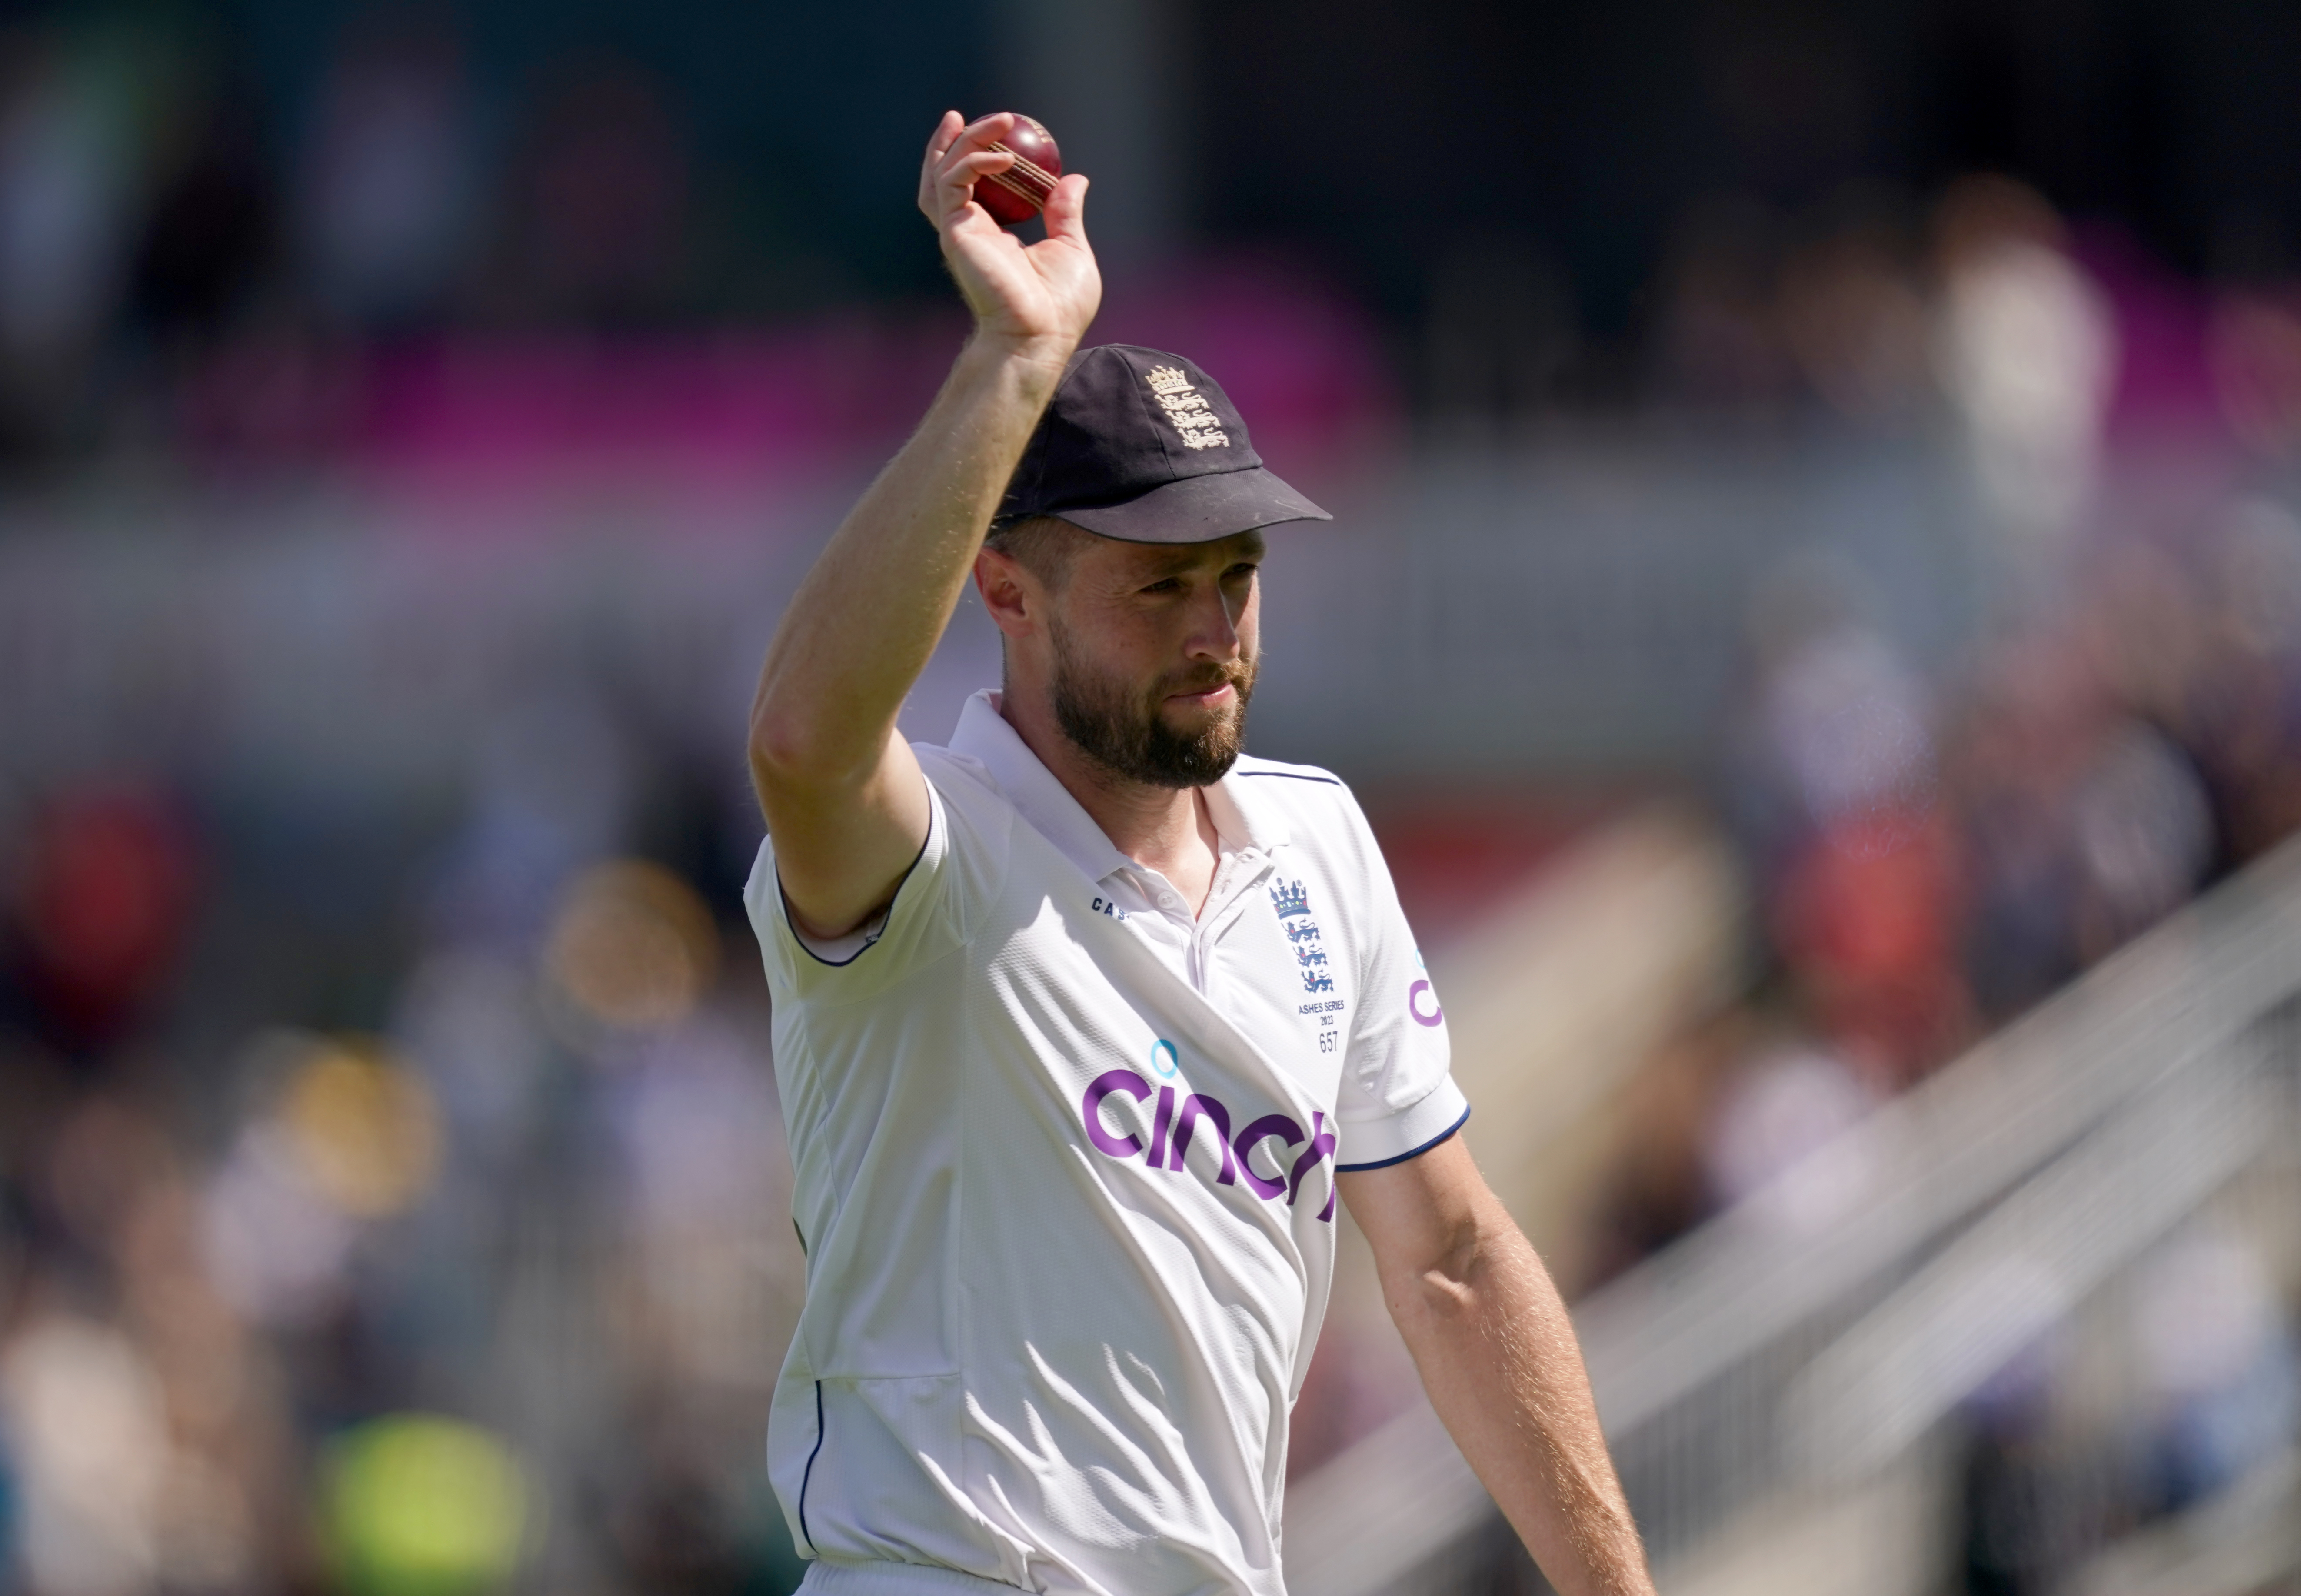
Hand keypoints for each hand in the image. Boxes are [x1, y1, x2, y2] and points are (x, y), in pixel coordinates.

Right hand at [918, 111, 1100, 360]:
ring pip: (943, 173)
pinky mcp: (956, 233)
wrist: (1041, 335)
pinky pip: (954, 183)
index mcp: (991, 236)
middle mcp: (969, 232)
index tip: (992, 133)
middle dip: (951, 143)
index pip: (970, 189)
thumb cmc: (1059, 306)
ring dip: (964, 142)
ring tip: (997, 122)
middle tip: (966, 116)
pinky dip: (975, 162)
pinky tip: (1005, 156)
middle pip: (945, 176)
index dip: (973, 158)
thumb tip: (1075, 180)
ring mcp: (959, 232)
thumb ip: (1065, 213)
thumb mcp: (1070, 249)